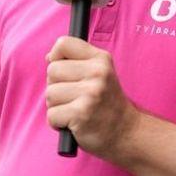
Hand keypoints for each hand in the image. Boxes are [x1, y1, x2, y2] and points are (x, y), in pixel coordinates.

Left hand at [45, 36, 138, 158]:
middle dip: (56, 86)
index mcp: (100, 59)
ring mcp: (90, 93)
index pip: (63, 44)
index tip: (65, 72)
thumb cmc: (105, 103)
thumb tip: (49, 57)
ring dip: (57, 106)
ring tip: (75, 111)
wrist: (126, 132)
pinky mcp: (81, 113)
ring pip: (50, 94)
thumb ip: (76, 61)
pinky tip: (73, 123)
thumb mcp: (99, 73)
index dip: (56, 58)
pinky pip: (51, 115)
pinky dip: (57, 123)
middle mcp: (97, 72)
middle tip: (74, 97)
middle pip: (52, 70)